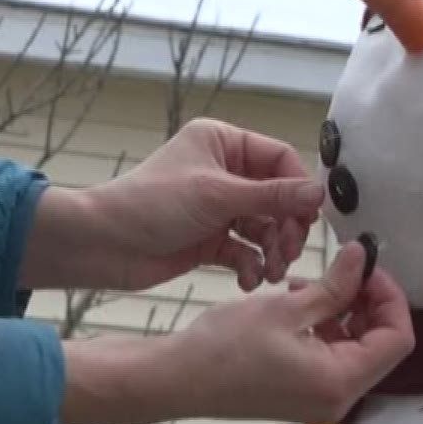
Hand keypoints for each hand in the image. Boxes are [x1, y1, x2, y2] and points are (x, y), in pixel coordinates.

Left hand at [21, 118, 323, 293]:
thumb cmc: (150, 204)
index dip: (298, 190)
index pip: (280, 159)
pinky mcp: (210, 240)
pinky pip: (245, 251)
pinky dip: (251, 266)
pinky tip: (247, 280)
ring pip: (264, 228)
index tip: (308, 219)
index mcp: (223, 143)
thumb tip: (319, 193)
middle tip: (288, 254)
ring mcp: (217, 207)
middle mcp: (223, 171)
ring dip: (271, 252)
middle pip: (278, 199)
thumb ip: (271, 196)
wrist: (103, 244)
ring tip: (268, 273)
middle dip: (286, 228)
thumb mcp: (217, 195)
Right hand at [59, 241, 413, 423]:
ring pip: (354, 349)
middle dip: (367, 302)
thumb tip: (364, 259)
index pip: (397, 338)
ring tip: (310, 283)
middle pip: (380, 345)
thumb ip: (335, 286)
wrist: (177, 379)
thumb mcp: (287, 307)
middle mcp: (336, 399)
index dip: (389, 296)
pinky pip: (329, 358)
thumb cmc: (224, 347)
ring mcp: (318, 400)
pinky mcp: (300, 394)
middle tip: (345, 268)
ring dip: (342, 312)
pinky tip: (295, 301)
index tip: (367, 266)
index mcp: (339, 382)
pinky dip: (323, 328)